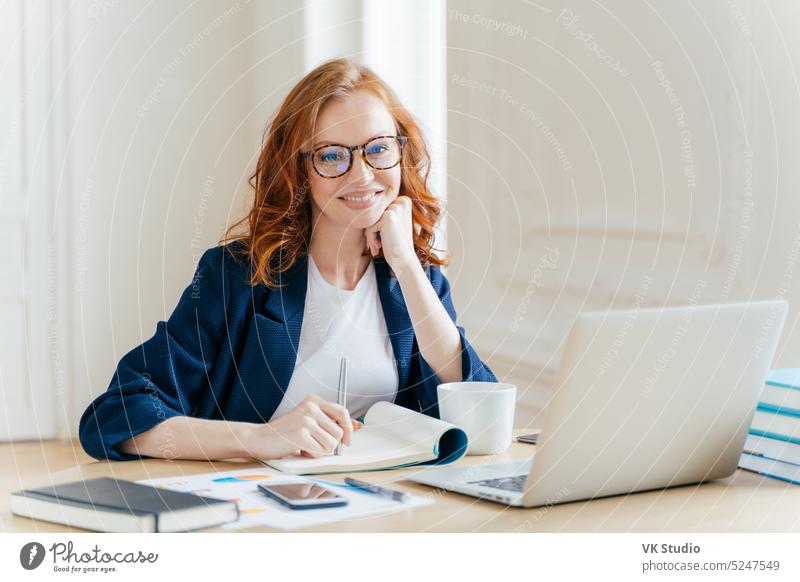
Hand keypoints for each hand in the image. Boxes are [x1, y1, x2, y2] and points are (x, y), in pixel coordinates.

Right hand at [245, 395, 362, 459]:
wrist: (259, 438)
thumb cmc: (286, 432)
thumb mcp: (309, 420)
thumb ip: (330, 422)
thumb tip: (358, 426)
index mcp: (314, 400)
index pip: (342, 412)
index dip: (349, 429)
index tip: (347, 441)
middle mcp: (311, 407)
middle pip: (339, 432)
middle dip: (331, 444)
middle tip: (316, 444)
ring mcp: (306, 420)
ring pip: (332, 443)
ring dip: (321, 450)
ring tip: (306, 445)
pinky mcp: (301, 434)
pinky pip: (320, 451)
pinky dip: (312, 454)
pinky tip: (300, 449)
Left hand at [364, 195, 418, 273]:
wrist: (404, 259)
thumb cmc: (397, 245)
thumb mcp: (393, 224)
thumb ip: (383, 214)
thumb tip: (364, 205)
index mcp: (405, 201)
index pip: (380, 210)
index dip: (378, 225)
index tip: (382, 237)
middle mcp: (402, 201)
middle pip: (376, 214)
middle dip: (373, 230)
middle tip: (377, 244)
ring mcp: (395, 208)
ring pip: (371, 219)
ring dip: (371, 235)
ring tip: (377, 246)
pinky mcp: (389, 216)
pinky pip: (370, 225)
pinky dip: (371, 237)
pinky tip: (379, 246)